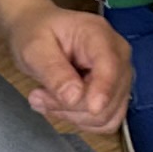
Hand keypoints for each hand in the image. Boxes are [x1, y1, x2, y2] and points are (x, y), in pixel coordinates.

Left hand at [8, 4, 131, 133]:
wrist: (37, 30)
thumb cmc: (37, 32)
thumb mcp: (34, 48)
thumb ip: (53, 71)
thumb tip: (74, 97)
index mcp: (99, 34)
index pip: (110, 66)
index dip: (104, 90)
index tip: (93, 108)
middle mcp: (117, 55)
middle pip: (109, 97)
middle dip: (71, 105)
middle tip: (38, 95)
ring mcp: (118, 75)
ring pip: (107, 114)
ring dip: (72, 115)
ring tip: (46, 98)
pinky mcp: (114, 94)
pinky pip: (105, 121)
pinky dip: (80, 120)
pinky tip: (60, 105)